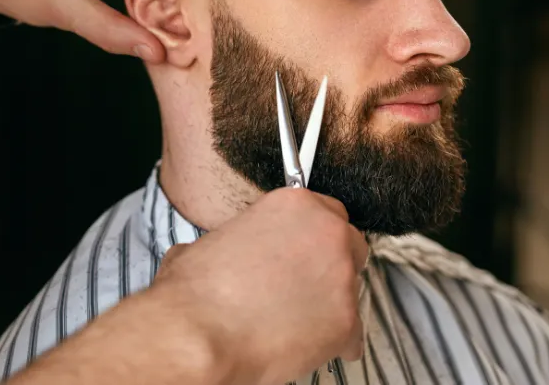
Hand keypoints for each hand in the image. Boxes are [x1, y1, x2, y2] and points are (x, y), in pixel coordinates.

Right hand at [148, 189, 369, 383]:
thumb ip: (238, 239)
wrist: (200, 335)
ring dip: (329, 302)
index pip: (326, 211)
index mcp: (295, 205)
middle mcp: (327, 235)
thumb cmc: (197, 292)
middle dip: (329, 265)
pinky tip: (304, 343)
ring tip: (294, 319)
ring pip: (351, 290)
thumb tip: (230, 252)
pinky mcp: (347, 322)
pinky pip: (351, 334)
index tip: (302, 251)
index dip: (310, 237)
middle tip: (302, 284)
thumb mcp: (211, 241)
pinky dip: (333, 341)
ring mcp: (341, 279)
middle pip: (348, 245)